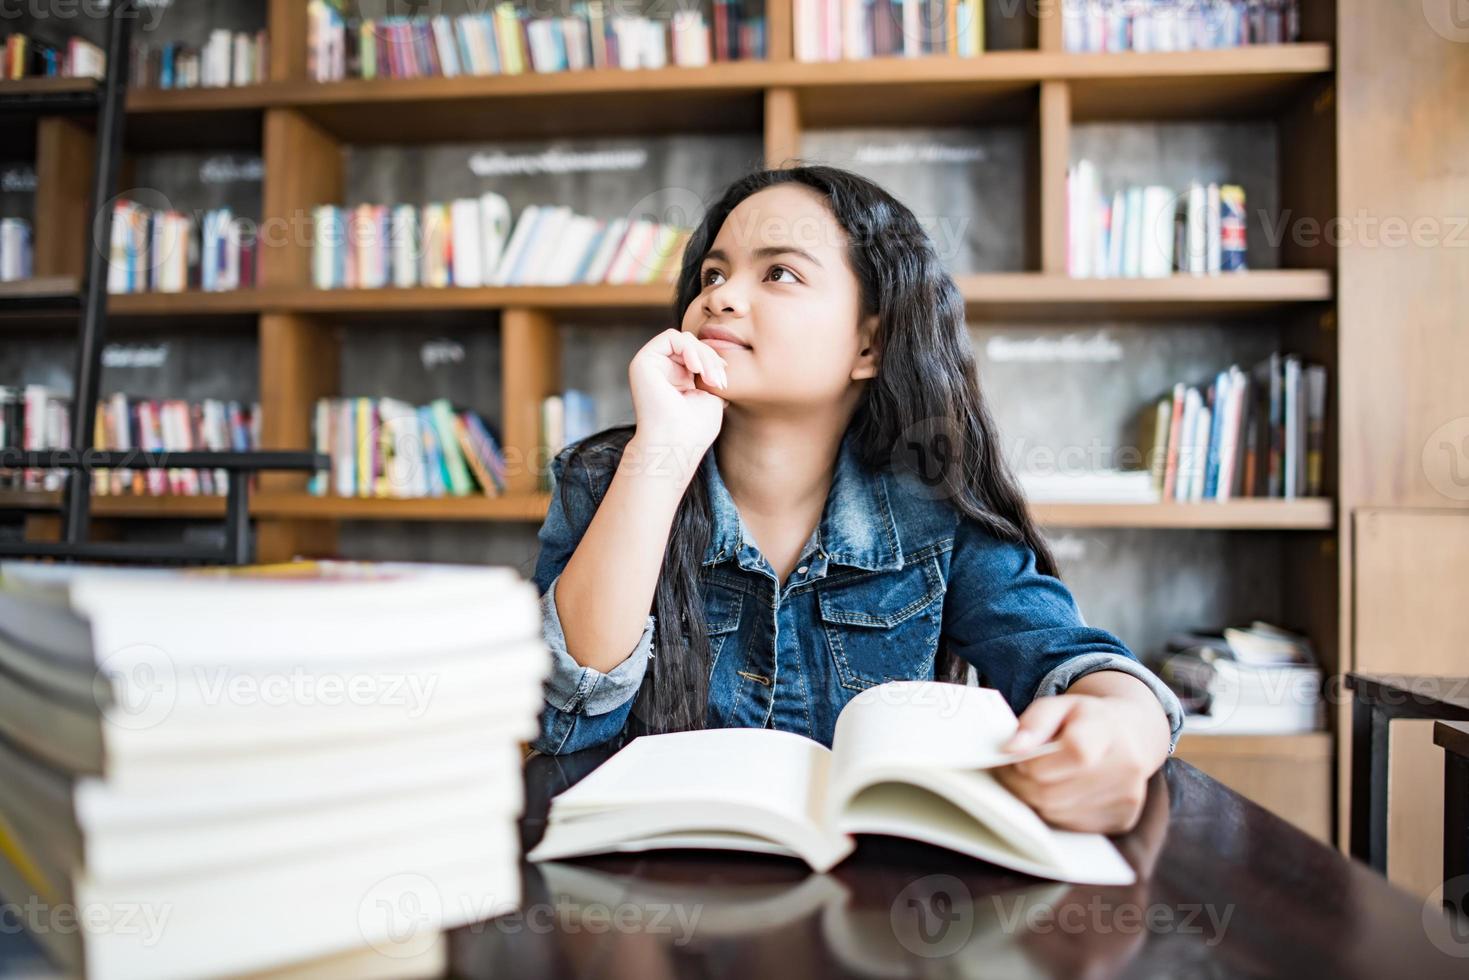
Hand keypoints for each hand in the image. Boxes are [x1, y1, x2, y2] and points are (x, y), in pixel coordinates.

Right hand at [628, 328, 729, 464]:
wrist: (675, 445)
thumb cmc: (694, 431)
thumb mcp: (710, 397)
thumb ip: (711, 376)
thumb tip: (720, 364)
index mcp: (676, 380)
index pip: (697, 355)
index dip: (714, 362)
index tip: (723, 382)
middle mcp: (661, 372)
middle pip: (692, 345)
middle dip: (711, 359)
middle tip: (719, 382)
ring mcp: (651, 366)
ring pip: (684, 339)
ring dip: (703, 355)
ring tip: (709, 378)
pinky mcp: (643, 361)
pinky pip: (670, 337)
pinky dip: (689, 348)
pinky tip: (696, 368)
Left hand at [993, 693, 1163, 834]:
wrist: (1130, 736)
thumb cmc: (1087, 719)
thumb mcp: (1060, 705)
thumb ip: (1034, 723)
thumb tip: (1011, 749)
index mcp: (1109, 730)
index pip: (1073, 752)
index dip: (1035, 760)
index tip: (1018, 755)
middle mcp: (1125, 767)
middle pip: (1055, 790)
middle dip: (1023, 783)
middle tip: (1014, 770)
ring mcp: (1126, 798)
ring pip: (1056, 812)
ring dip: (1035, 798)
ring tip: (1035, 778)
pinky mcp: (1122, 820)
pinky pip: (1070, 824)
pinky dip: (1054, 811)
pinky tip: (1058, 790)